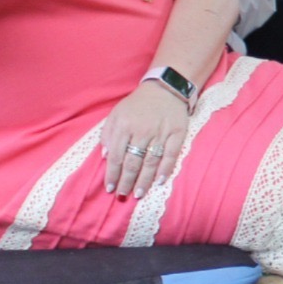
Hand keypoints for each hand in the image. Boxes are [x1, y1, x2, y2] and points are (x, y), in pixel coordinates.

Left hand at [99, 79, 194, 198]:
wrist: (165, 88)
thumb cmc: (138, 104)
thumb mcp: (116, 113)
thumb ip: (108, 133)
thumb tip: (105, 156)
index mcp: (124, 126)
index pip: (116, 156)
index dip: (112, 174)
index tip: (110, 188)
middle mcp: (142, 130)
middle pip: (132, 162)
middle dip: (126, 182)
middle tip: (122, 196)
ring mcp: (161, 133)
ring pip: (150, 162)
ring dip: (144, 180)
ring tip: (138, 194)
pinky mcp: (177, 133)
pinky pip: (171, 155)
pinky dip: (165, 169)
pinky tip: (159, 181)